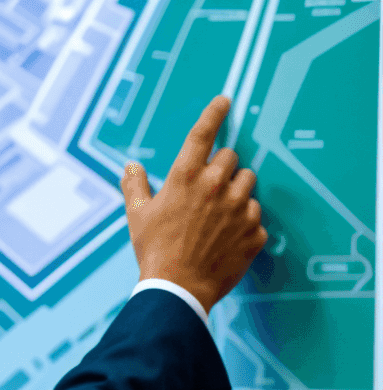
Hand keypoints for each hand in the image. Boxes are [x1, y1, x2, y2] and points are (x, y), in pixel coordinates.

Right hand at [121, 95, 267, 312]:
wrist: (179, 289)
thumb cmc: (154, 250)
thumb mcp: (136, 215)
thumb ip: (134, 184)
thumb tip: (132, 166)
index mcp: (186, 176)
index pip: (203, 133)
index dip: (214, 113)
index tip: (224, 101)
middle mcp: (216, 186)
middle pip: (231, 157)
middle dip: (221, 167)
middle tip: (208, 188)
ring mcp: (240, 209)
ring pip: (249, 183)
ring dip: (238, 191)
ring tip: (220, 213)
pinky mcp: (255, 232)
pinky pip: (257, 217)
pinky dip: (246, 223)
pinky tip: (228, 237)